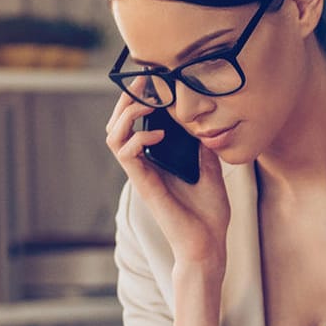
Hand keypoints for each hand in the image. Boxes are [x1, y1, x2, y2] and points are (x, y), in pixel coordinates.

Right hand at [105, 93, 229, 271]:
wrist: (207, 245)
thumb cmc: (209, 215)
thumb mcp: (212, 172)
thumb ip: (203, 149)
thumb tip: (205, 126)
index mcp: (157, 160)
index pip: (135, 124)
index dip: (137, 100)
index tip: (152, 80)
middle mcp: (144, 166)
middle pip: (117, 125)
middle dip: (126, 99)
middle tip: (143, 81)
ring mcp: (141, 175)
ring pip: (113, 136)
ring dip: (126, 114)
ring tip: (147, 103)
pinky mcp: (143, 185)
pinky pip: (126, 155)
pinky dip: (137, 138)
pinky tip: (156, 134)